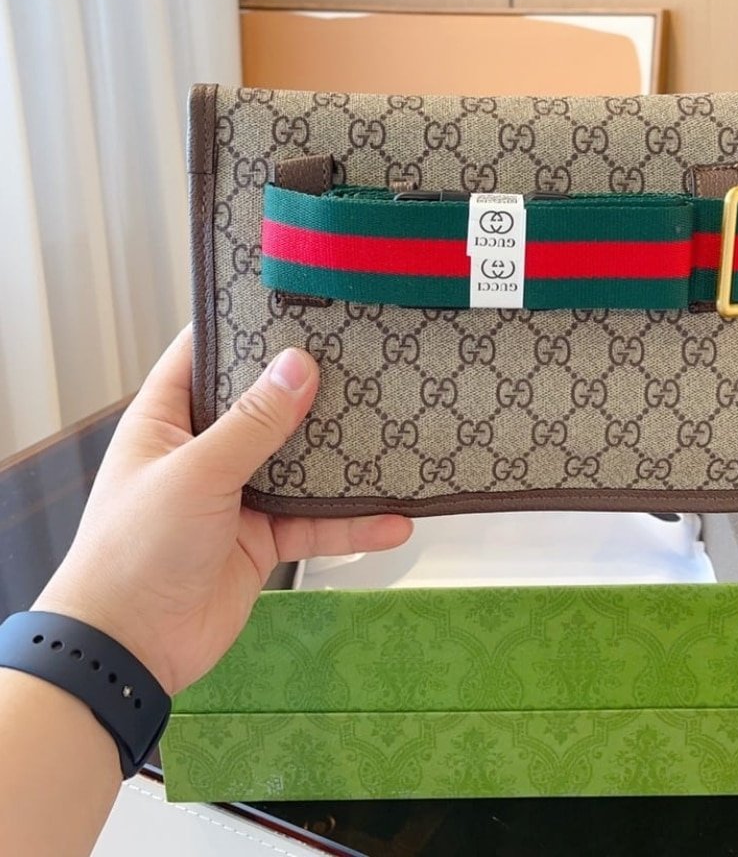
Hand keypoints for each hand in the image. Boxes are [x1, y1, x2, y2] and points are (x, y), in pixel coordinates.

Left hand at [34, 325, 412, 695]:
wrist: (130, 648)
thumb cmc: (139, 546)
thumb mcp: (196, 473)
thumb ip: (252, 422)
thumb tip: (301, 364)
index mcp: (170, 419)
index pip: (205, 354)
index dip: (244, 326)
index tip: (297, 302)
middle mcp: (206, 449)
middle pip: (266, 406)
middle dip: (311, 388)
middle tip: (365, 357)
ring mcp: (239, 495)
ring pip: (301, 465)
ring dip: (342, 460)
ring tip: (393, 433)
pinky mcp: (264, 539)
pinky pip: (316, 525)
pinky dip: (353, 526)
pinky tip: (393, 521)